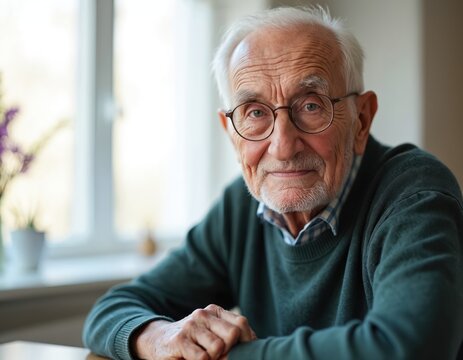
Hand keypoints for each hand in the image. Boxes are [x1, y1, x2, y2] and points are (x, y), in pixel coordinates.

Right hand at [133, 304, 255, 359]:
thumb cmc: (191, 343)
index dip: (247, 341)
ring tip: (204, 357)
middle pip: (233, 333)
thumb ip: (231, 338)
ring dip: (214, 359)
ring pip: (218, 347)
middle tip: (220, 357)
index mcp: (215, 311)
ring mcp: (191, 326)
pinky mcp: (179, 340)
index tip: (243, 353)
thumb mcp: (212, 335)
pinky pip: (203, 358)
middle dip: (230, 350)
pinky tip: (192, 359)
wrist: (157, 342)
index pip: (241, 323)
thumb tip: (254, 348)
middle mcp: (203, 314)